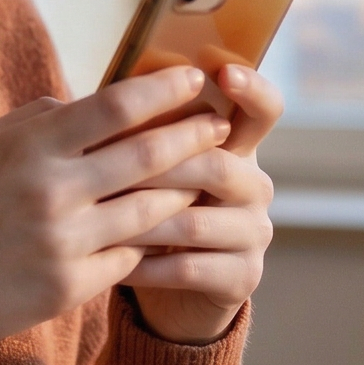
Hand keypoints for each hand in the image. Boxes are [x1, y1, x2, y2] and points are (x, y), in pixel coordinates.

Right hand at [0, 67, 228, 346]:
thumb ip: (37, 121)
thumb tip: (93, 102)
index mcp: (30, 148)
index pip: (115, 107)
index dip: (163, 90)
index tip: (195, 79)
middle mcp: (52, 192)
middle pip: (147, 156)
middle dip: (192, 136)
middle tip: (219, 126)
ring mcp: (64, 243)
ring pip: (149, 210)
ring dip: (182, 191)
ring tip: (201, 175)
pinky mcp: (69, 289)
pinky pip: (129, 258)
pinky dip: (145, 242)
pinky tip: (159, 230)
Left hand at [122, 64, 282, 343]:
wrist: (173, 291)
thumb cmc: (152, 213)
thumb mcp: (154, 169)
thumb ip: (145, 133)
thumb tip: (101, 94)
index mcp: (238, 149)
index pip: (264, 110)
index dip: (252, 89)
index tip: (224, 72)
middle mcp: (255, 187)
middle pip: (216, 165)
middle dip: (159, 166)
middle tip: (108, 167)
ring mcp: (254, 233)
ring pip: (196, 220)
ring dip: (142, 220)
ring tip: (99, 218)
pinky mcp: (243, 278)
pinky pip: (189, 267)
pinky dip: (146, 264)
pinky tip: (112, 260)